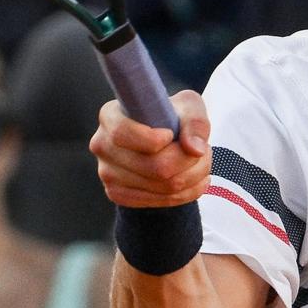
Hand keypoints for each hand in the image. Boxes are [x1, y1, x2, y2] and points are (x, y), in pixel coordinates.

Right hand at [89, 91, 211, 208]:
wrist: (163, 138)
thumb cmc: (171, 116)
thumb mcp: (188, 106)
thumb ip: (195, 122)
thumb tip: (195, 149)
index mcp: (110, 116)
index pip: (123, 134)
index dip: (155, 139)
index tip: (172, 135)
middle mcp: (102, 145)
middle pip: (152, 166)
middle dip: (189, 161)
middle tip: (205, 152)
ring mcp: (107, 173)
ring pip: (161, 187)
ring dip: (193, 177)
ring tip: (202, 163)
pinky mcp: (117, 194)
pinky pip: (157, 202)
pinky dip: (185, 194)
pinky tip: (195, 181)